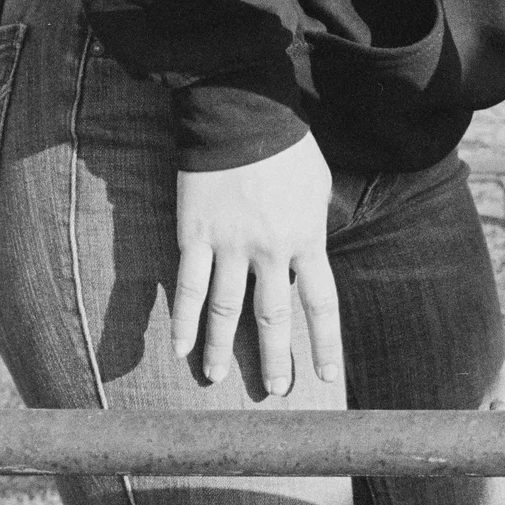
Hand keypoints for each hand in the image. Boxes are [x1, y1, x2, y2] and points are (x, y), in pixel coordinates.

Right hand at [171, 132, 341, 395]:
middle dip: (275, 357)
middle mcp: (270, 250)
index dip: (323, 342)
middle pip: (273, 316)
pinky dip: (182, 319)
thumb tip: (308, 254)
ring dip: (221, 348)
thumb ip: (314, 225)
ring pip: (226, 309)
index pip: (321, 303)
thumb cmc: (287, 146)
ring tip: (217, 377)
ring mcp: (230, 244)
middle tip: (276, 389)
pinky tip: (179, 347)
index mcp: (307, 238)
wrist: (243, 114)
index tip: (325, 375)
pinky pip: (188, 285)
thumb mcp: (318, 186)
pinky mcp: (196, 234)